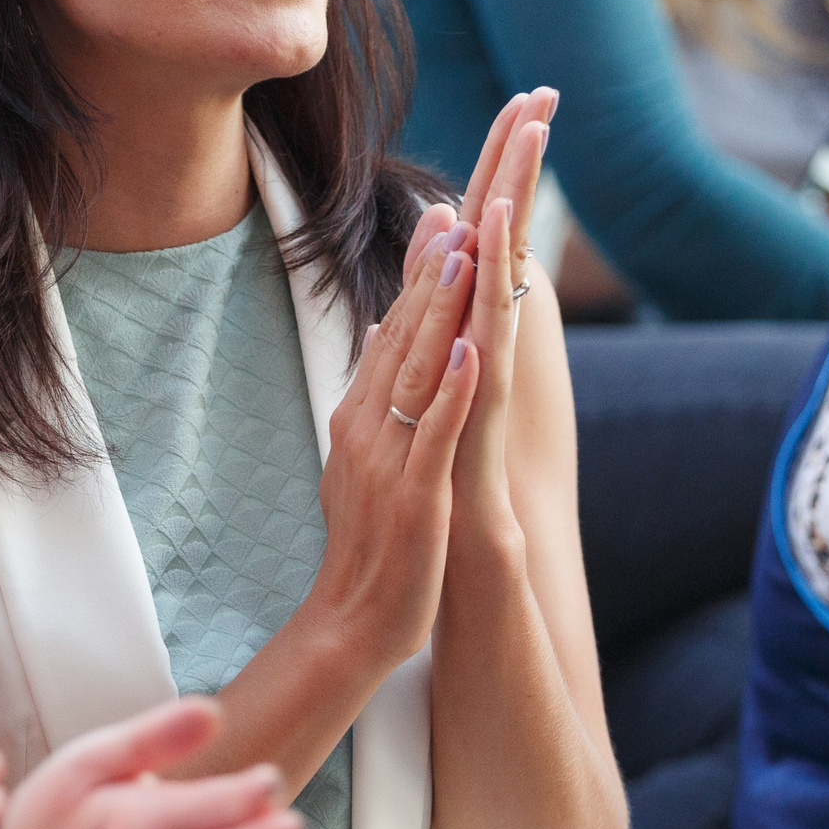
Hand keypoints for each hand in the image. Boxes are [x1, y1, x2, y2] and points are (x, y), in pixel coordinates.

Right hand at [312, 196, 485, 669]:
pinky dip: (455, 391)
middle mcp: (366, 426)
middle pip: (402, 335)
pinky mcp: (414, 495)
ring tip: (465, 253)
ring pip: (418, 371)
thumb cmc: (373, 542)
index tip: (441, 213)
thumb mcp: (367, 457)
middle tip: (454, 205)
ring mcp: (388, 458)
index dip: (417, 274)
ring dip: (440, 311)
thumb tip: (384, 342)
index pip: (391, 330)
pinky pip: (436, 434)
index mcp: (359, 415)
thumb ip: (376, 399)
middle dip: (431, 270)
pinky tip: (475, 351)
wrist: (353, 623)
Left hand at [450, 91, 553, 517]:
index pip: (482, 234)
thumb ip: (433, 330)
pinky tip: (492, 248)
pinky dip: (490, 291)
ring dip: (512, 210)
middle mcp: (491, 338)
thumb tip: (430, 277)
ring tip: (525, 144)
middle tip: (541, 91)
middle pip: (504, 238)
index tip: (513, 102)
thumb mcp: (432, 391)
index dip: (496, 171)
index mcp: (471, 329)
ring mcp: (494, 368)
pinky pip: (490, 334)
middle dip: (518, 166)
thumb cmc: (449, 478)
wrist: (467, 558)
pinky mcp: (488, 404)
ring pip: (503, 275)